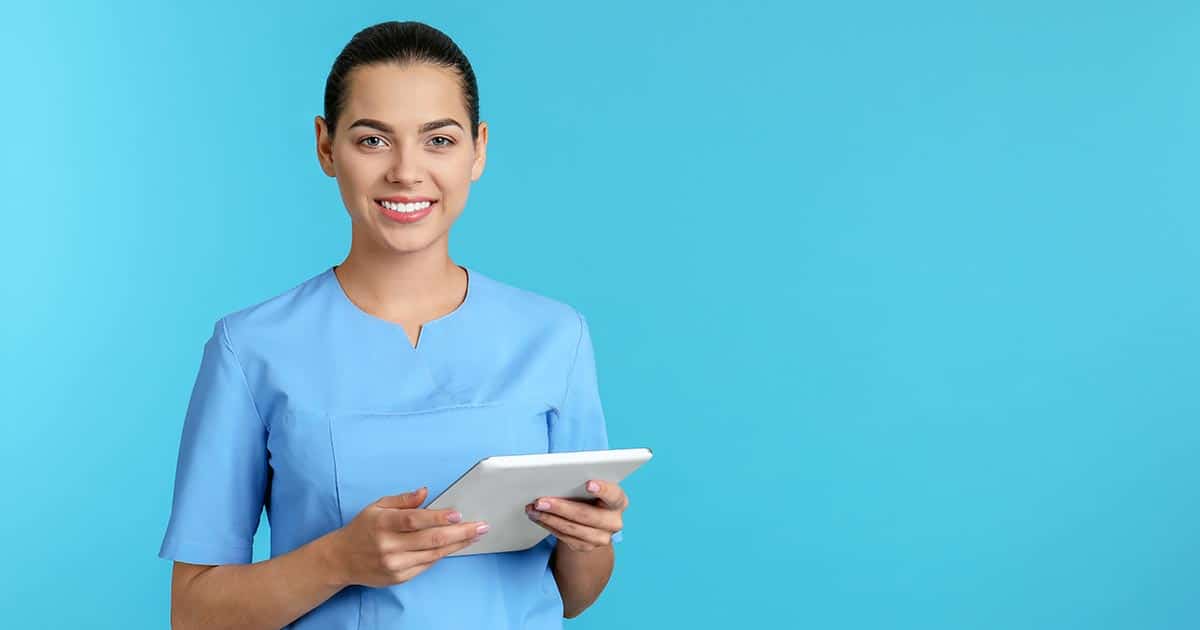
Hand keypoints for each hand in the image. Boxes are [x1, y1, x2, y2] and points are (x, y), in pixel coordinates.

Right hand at [330, 487, 488, 587]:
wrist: (341, 559)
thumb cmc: (363, 529)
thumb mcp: (377, 506)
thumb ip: (403, 500)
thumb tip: (425, 492)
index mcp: (383, 523)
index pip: (414, 520)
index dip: (437, 517)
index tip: (458, 514)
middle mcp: (388, 545)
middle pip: (430, 539)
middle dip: (460, 533)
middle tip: (481, 526)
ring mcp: (394, 564)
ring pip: (433, 554)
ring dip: (458, 544)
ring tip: (475, 535)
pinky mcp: (399, 577)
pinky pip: (427, 564)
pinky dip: (443, 554)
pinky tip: (456, 546)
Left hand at [525, 479, 627, 551]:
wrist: (593, 521)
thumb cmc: (590, 496)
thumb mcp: (592, 487)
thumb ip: (581, 482)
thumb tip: (556, 478)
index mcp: (619, 500)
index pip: (613, 494)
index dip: (602, 489)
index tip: (588, 484)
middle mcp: (614, 521)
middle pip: (586, 515)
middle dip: (560, 507)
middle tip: (540, 501)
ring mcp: (602, 538)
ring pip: (572, 528)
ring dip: (548, 518)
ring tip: (533, 509)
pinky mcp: (586, 547)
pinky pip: (565, 537)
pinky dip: (548, 526)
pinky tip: (537, 517)